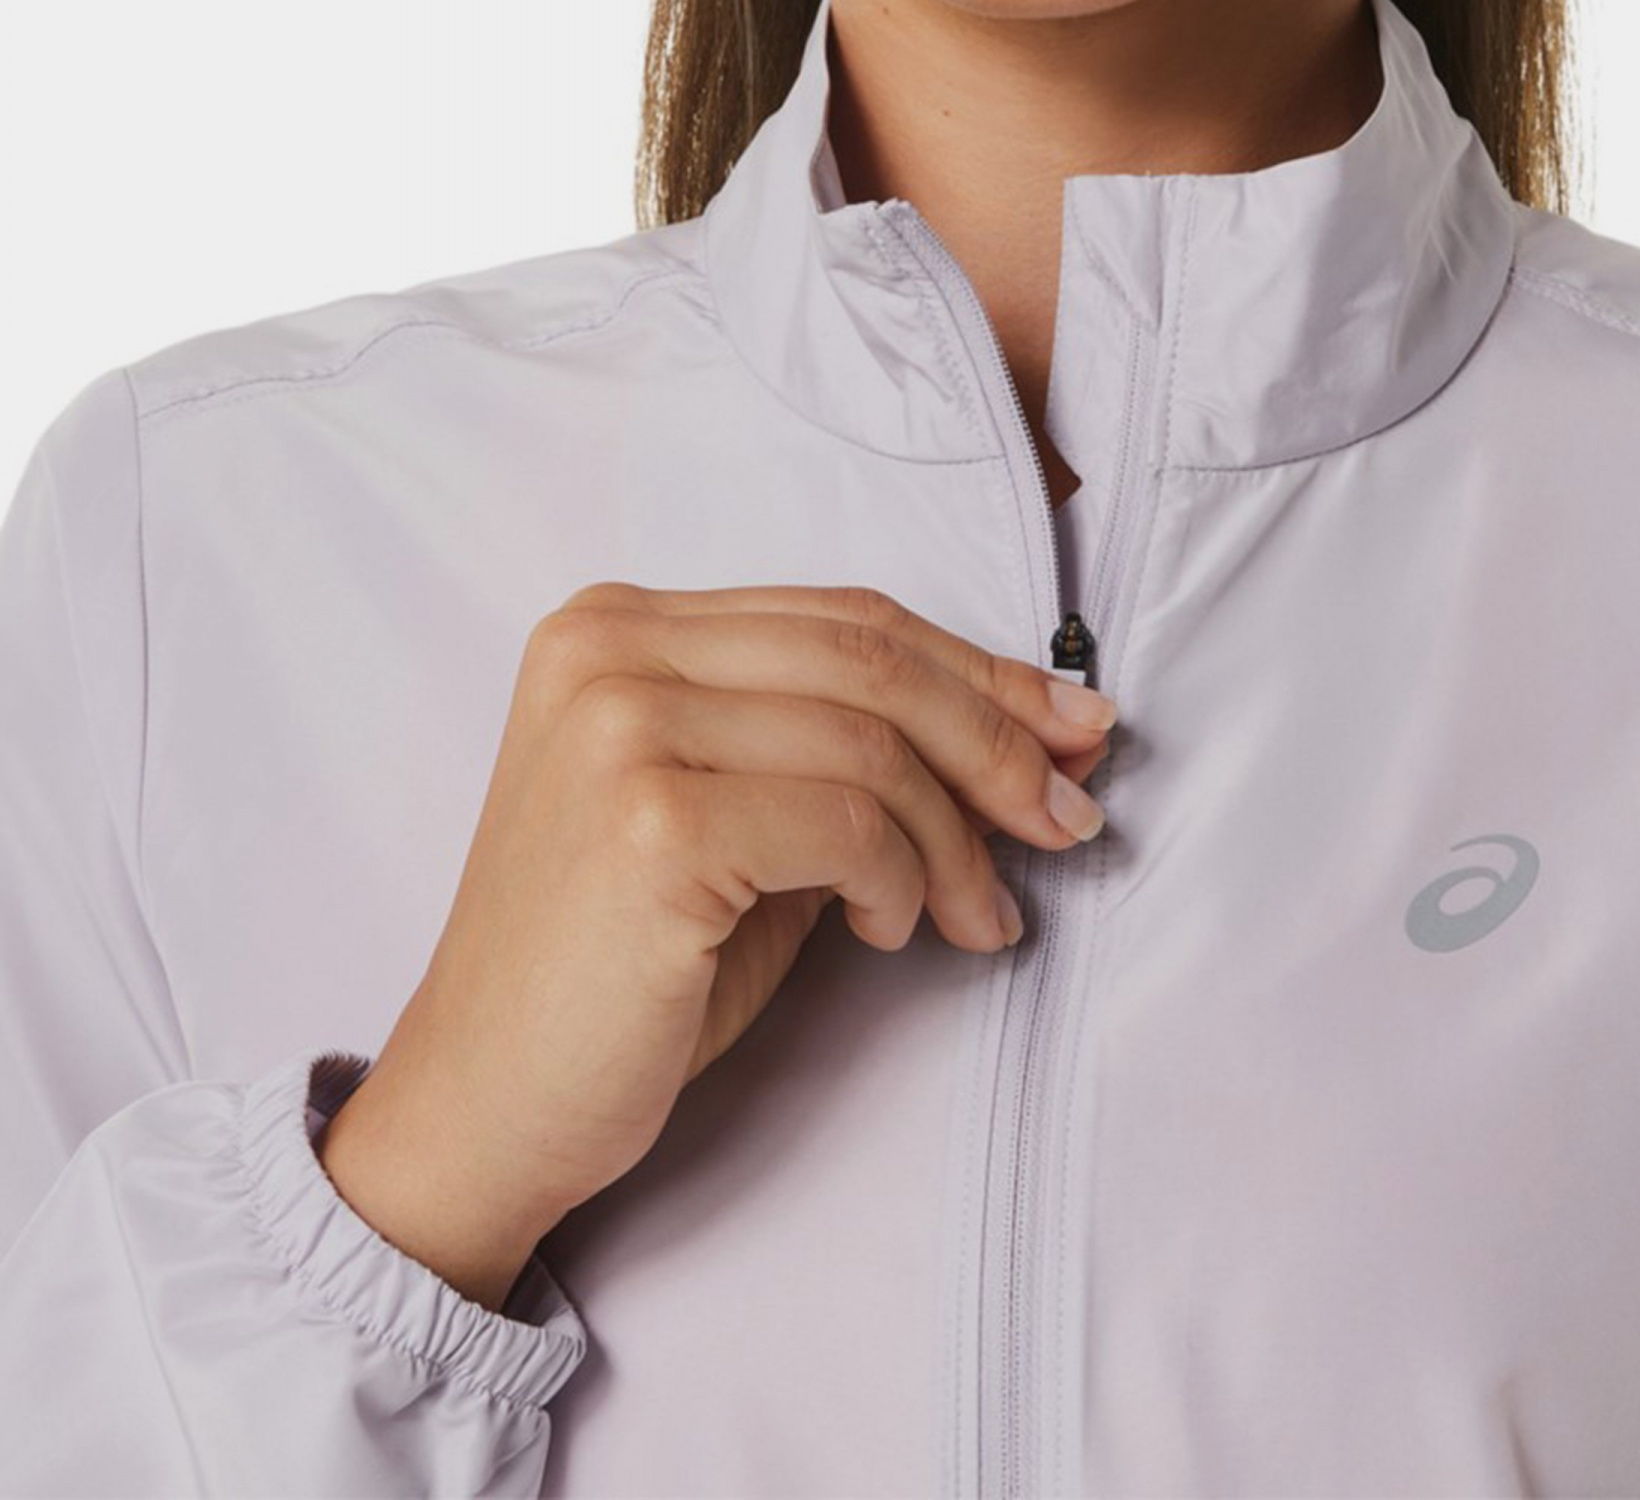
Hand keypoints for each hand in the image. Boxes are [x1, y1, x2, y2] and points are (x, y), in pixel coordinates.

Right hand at [316, 580, 1117, 1300]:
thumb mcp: (737, 817)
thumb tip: (1037, 724)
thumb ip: (840, 749)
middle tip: (1072, 816)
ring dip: (959, 837)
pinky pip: (848, 823)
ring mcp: (621, 727)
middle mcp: (609, 648)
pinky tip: (894, 933)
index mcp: (617, 622)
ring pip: (871, 741)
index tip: (1074, 728)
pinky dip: (903, 880)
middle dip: (999, 740)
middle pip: (870, 659)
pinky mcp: (651, 823)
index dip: (979, 670)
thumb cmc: (621, 971)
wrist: (483, 1106)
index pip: (845, 617)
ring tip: (977, 916)